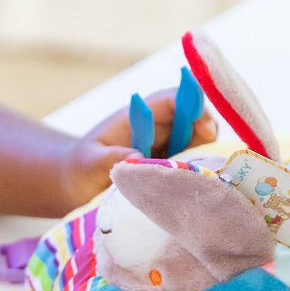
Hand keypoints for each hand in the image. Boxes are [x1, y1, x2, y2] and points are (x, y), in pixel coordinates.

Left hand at [63, 86, 217, 205]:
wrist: (79, 186)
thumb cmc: (82, 167)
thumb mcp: (89, 163)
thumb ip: (109, 159)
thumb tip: (137, 157)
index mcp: (138, 116)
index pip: (172, 100)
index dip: (193, 107)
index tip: (204, 130)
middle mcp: (159, 128)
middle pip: (196, 120)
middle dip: (208, 136)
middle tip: (210, 161)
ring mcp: (169, 147)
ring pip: (201, 144)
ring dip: (206, 158)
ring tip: (201, 180)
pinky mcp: (173, 167)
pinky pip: (196, 165)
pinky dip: (201, 174)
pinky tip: (197, 190)